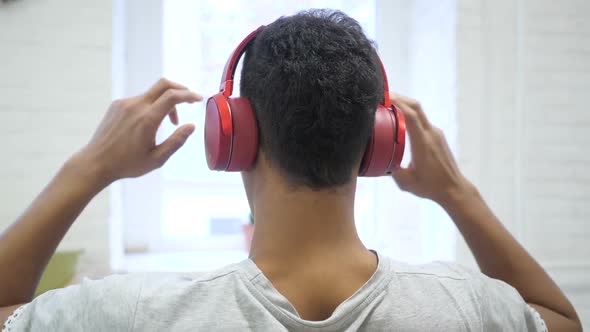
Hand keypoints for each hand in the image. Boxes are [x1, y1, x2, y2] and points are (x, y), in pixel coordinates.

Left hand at [72, 78, 202, 184]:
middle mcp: (135, 106)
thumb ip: (176, 141)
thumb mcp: (157, 159)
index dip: (189, 95)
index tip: (199, 99)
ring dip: (165, 102)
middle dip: (180, 89)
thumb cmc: (127, 164)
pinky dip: (151, 105)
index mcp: (147, 119)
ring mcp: (124, 104)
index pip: (172, 96)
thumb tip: (191, 126)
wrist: (95, 163)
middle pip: (163, 84)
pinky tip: (150, 122)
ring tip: (168, 122)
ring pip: (152, 93)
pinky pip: (140, 99)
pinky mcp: (117, 105)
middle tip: (189, 100)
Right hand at [391, 93, 472, 204]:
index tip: (383, 98)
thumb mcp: (405, 182)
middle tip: (383, 96)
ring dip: (405, 105)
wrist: (454, 189)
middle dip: (399, 98)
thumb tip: (377, 161)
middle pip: (416, 107)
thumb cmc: (431, 186)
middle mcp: (431, 134)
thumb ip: (391, 170)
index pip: (410, 115)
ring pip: (419, 112)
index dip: (397, 103)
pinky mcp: (437, 137)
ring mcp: (436, 134)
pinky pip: (422, 121)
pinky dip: (410, 115)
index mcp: (423, 143)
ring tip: (388, 106)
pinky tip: (400, 122)